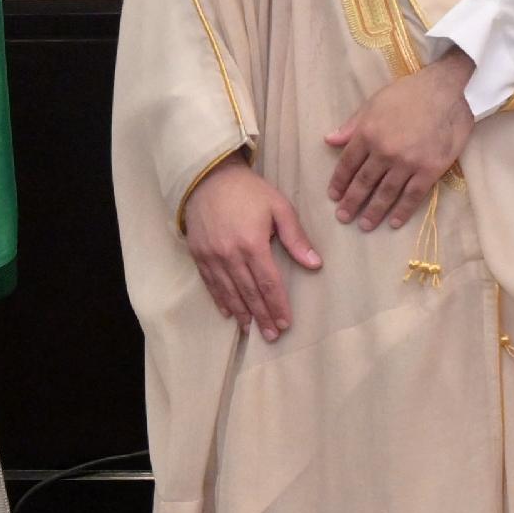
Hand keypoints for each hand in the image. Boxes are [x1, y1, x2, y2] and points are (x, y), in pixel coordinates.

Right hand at [183, 158, 320, 339]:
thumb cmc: (249, 191)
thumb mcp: (279, 207)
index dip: (278, 305)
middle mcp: (230, 254)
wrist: (208, 177)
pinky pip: (210, 283)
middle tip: (272, 335)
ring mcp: (211, 256)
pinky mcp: (198, 254)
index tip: (286, 323)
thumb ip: (296, 237)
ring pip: (229, 292)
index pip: (268, 282)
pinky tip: (229, 313)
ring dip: (242, 313)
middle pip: (249, 293)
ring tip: (252, 330)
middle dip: (262, 316)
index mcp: (252, 243)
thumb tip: (315, 264)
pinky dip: (220, 300)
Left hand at [322, 51, 474, 229]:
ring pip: (385, 193)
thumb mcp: (373, 104)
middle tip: (343, 217)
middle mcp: (384, 151)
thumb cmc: (408, 94)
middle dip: (351, 202)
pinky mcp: (430, 169)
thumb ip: (352, 126)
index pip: (347, 165)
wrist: (447, 91)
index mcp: (367, 134)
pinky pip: (413, 195)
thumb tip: (329, 140)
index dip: (339, 183)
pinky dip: (402, 211)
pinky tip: (393, 222)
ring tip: (364, 225)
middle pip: (363, 183)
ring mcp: (407, 163)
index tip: (333, 196)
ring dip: (373, 211)